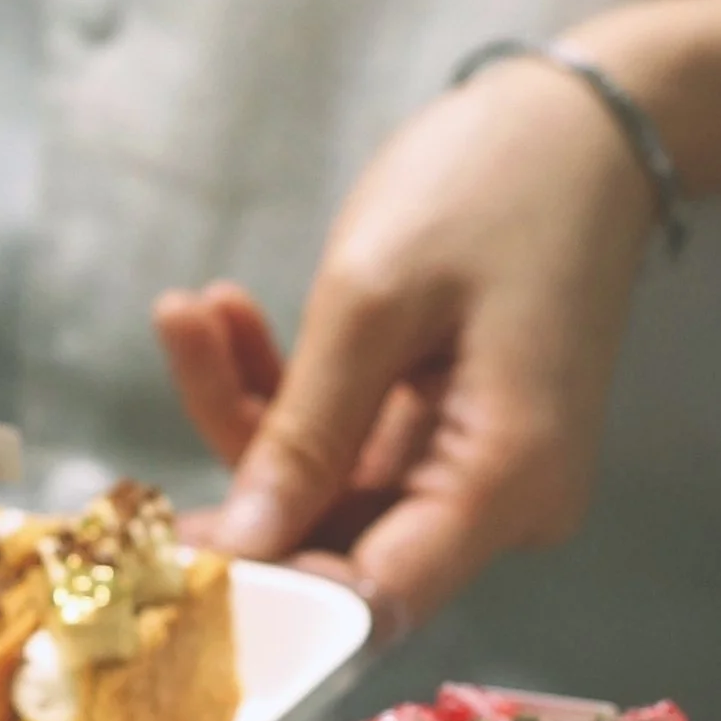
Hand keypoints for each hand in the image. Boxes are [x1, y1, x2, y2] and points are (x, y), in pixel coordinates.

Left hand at [154, 53, 655, 634]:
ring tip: (192, 312)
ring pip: (331, 486)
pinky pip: (353, 440)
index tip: (169, 557)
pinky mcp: (456, 431)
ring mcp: (481, 466)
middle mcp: (505, 499)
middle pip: (342, 543)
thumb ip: (302, 434)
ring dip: (250, 410)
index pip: (371, 597)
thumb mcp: (374, 299)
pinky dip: (291, 389)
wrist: (581, 123)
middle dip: (239, 483)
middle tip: (138, 444)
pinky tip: (231, 317)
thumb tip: (242, 552)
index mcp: (504, 481)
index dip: (268, 592)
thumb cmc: (493, 184)